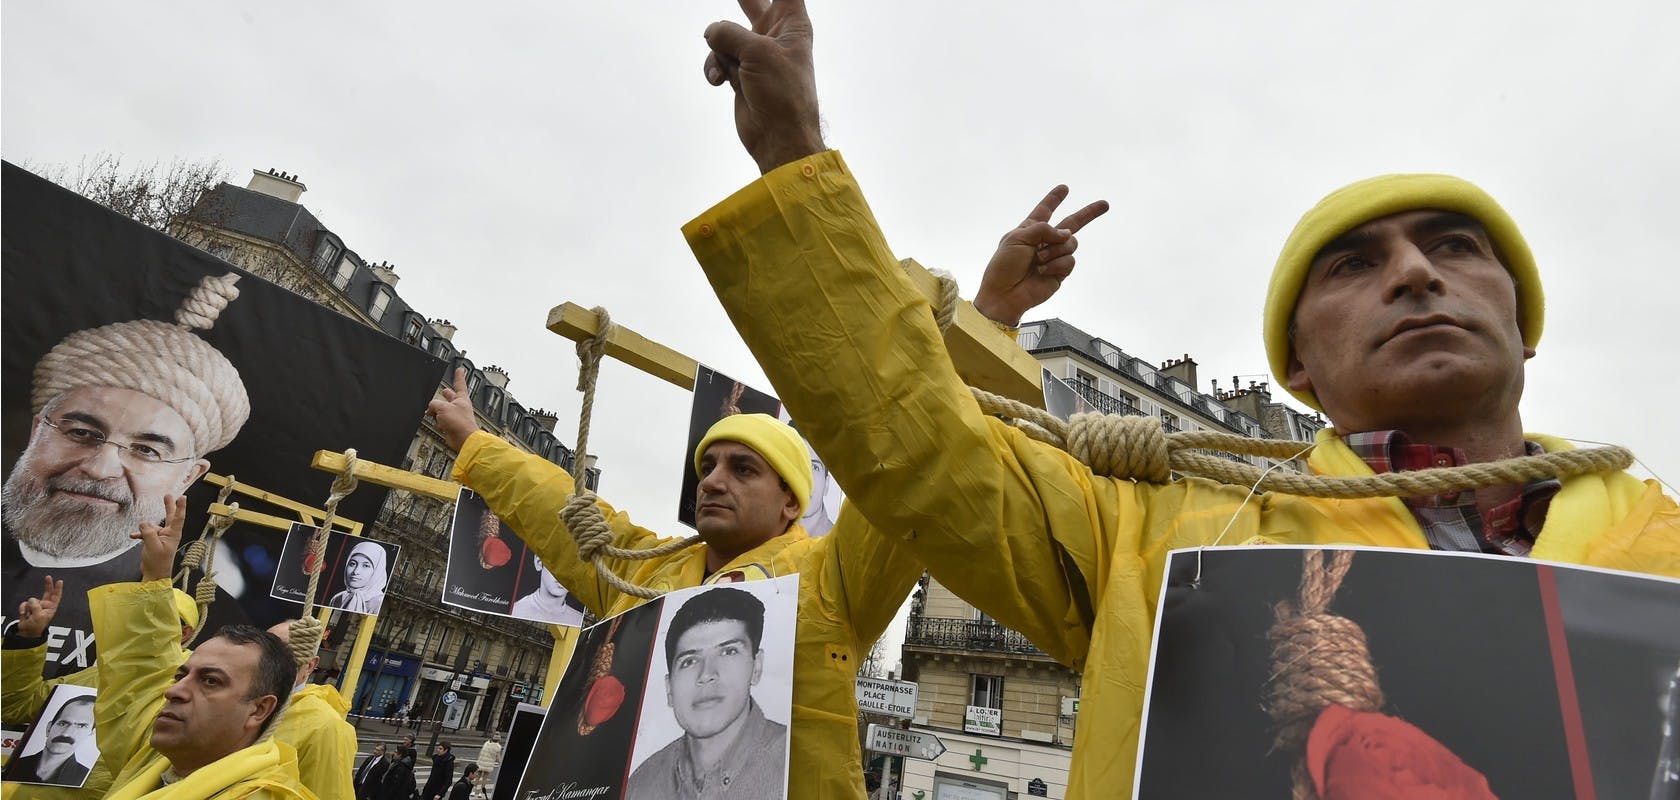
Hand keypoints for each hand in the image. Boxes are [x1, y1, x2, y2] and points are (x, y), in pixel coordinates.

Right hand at [15, 575, 63, 637]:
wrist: (26, 632)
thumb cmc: (36, 626)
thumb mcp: (39, 617)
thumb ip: (36, 606)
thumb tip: (32, 600)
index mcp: (51, 608)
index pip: (56, 596)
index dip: (58, 589)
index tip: (60, 581)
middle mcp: (45, 605)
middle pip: (48, 592)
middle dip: (48, 585)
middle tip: (48, 577)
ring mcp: (37, 605)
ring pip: (32, 599)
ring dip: (29, 606)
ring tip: (30, 614)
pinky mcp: (28, 607)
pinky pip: (25, 603)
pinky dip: (23, 608)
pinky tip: (24, 614)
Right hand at [133, 494, 187, 581]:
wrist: (154, 575)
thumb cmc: (158, 563)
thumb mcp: (153, 545)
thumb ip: (148, 532)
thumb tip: (144, 522)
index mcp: (173, 534)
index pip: (178, 517)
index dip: (180, 507)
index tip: (182, 497)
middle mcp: (169, 534)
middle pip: (170, 517)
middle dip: (169, 506)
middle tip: (169, 495)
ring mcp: (161, 538)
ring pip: (153, 526)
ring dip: (145, 528)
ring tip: (139, 534)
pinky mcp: (153, 542)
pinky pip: (146, 534)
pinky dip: (140, 534)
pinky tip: (133, 535)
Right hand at [427, 368, 480, 451]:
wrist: (463, 440)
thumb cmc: (460, 423)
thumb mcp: (442, 407)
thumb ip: (434, 404)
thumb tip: (430, 409)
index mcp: (461, 398)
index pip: (460, 384)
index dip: (459, 376)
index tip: (460, 369)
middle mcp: (460, 407)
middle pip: (450, 397)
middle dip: (446, 394)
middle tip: (444, 391)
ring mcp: (455, 417)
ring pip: (442, 411)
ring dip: (436, 413)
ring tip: (432, 413)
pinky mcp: (451, 426)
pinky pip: (441, 422)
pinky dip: (438, 423)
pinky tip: (438, 425)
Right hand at [703, 0, 824, 173]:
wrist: (778, 136)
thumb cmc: (783, 93)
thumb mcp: (757, 52)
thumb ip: (729, 32)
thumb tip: (710, 30)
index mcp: (791, 24)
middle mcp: (774, 35)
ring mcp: (755, 54)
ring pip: (724, 34)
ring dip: (718, 49)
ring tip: (725, 68)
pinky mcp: (739, 73)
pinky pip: (717, 58)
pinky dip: (713, 67)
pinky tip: (716, 81)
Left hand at [973, 186, 1109, 326]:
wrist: (1005, 294)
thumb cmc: (1004, 266)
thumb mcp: (1018, 237)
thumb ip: (1044, 229)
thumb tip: (1067, 234)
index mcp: (1030, 229)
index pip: (1045, 210)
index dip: (1054, 199)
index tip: (1064, 188)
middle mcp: (1044, 241)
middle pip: (1071, 223)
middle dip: (1089, 214)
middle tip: (1105, 204)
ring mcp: (1054, 256)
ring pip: (1071, 243)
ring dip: (1055, 250)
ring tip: (1038, 260)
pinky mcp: (1060, 272)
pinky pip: (1069, 261)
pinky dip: (1056, 264)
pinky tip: (1042, 271)